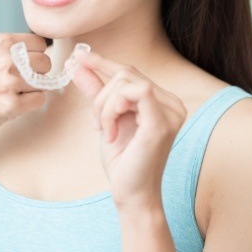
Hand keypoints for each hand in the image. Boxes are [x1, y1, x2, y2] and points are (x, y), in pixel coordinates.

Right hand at [0, 0, 49, 134]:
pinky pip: (39, 100)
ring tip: (13, 87)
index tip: (16, 60)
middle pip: (46, 62)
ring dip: (33, 86)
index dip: (31, 53)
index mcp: (1, 42)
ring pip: (44, 81)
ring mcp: (9, 84)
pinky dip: (30, 102)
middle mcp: (6, 61)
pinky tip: (13, 99)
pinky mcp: (12, 105)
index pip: (40, 43)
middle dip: (35, 70)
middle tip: (16, 75)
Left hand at [73, 51, 185, 211]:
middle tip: (96, 124)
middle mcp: (173, 103)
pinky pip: (133, 92)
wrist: (131, 195)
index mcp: (163, 101)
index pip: (131, 72)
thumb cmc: (123, 161)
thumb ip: (96, 90)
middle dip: (101, 96)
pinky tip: (111, 132)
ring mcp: (171, 112)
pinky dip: (113, 110)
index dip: (104, 62)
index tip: (79, 56)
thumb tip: (78, 64)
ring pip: (125, 82)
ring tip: (105, 131)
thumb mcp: (105, 118)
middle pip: (126, 74)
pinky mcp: (162, 122)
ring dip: (105, 106)